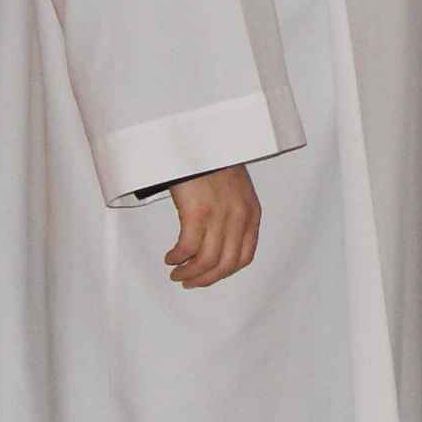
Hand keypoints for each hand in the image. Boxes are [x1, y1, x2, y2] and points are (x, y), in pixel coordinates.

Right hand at [166, 165, 260, 286]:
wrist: (200, 140)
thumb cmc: (213, 161)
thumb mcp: (236, 190)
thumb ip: (234, 215)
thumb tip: (220, 240)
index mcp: (251, 213)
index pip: (244, 256)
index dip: (225, 272)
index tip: (209, 276)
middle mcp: (239, 217)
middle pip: (225, 264)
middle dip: (205, 278)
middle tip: (189, 281)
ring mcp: (219, 216)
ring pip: (207, 261)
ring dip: (190, 272)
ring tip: (177, 272)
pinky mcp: (198, 212)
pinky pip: (188, 248)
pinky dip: (178, 257)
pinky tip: (171, 257)